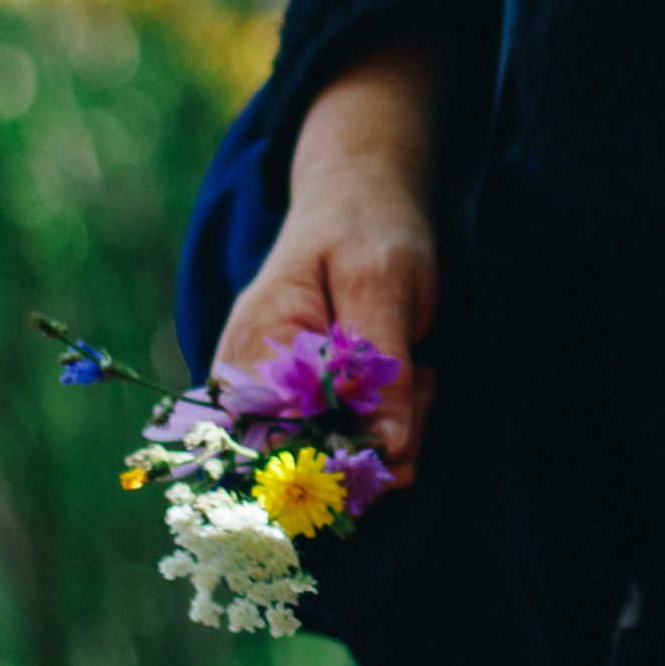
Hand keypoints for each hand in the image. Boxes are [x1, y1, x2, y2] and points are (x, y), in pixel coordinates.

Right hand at [213, 43, 442, 485]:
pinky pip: (353, 444)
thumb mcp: (384, 285)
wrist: (359, 201)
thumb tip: (390, 454)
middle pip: (320, 464)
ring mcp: (274, 405)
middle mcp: (247, 393)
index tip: (406, 408)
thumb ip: (383, 370)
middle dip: (388, 432)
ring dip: (397, 423)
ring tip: (410, 362)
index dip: (359, 451)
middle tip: (417, 371)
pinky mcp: (304, 410)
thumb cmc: (366, 230)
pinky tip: (402, 375)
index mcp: (250, 357)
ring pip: (344, 459)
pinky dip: (393, 419)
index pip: (292, 452)